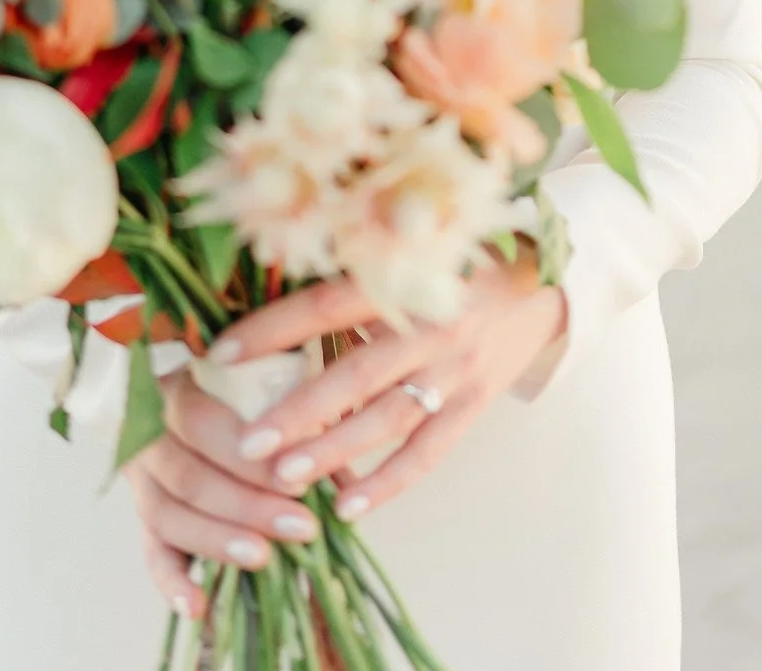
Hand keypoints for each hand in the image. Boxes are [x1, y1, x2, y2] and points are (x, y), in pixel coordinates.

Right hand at [123, 366, 321, 619]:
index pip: (205, 425)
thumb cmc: (240, 388)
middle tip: (301, 527)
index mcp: (175, 389)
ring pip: (167, 516)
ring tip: (263, 558)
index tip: (299, 481)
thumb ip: (298, 428)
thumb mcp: (267, 389)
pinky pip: (151, 553)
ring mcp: (140, 478)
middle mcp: (148, 434)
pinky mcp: (145, 516)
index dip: (250, 460)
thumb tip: (344, 484)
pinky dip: (172, 583)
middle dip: (248, 506)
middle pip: (189, 476)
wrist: (185, 391)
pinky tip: (199, 607)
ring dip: (217, 540)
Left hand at [206, 248, 567, 525]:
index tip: (220, 354)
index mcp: (406, 276)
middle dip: (298, 410)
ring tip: (283, 476)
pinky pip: (428, 452)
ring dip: (334, 451)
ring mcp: (457, 369)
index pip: (326, 305)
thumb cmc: (455, 262)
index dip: (272, 330)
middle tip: (247, 441)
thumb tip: (265, 299)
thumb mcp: (408, 254)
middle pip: (356, 373)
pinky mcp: (476, 404)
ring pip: (387, 419)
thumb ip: (352, 278)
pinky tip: (347, 507)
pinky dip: (387, 482)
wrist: (542, 280)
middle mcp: (432, 324)